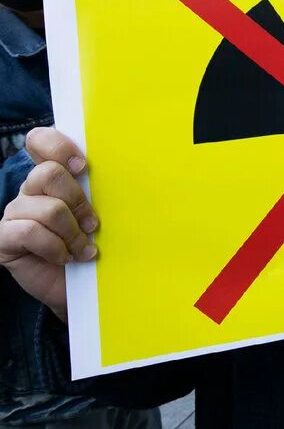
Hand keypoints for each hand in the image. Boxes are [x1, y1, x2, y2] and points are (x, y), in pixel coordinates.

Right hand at [0, 128, 97, 321]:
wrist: (81, 287)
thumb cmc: (93, 244)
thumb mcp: (99, 212)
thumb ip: (99, 189)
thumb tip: (127, 167)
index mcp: (51, 177)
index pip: (39, 140)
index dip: (58, 147)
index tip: (83, 167)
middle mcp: (29, 190)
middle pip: (48, 174)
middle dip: (78, 200)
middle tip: (93, 224)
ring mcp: (14, 214)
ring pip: (46, 208)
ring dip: (72, 232)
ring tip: (83, 249)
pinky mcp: (4, 239)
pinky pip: (30, 232)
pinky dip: (55, 247)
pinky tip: (66, 257)